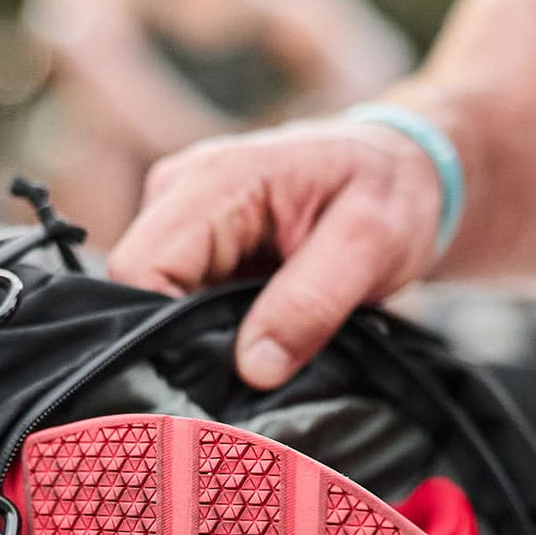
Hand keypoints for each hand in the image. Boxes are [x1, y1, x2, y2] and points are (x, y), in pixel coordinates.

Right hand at [107, 119, 444, 388]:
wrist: (399, 165)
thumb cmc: (389, 192)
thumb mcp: (371, 245)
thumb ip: (311, 304)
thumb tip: (254, 370)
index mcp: (214, 181)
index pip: (139, 269)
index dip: (162, 329)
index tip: (216, 368)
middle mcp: (177, 191)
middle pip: (136, 287)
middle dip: (181, 336)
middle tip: (248, 365)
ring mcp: (177, 214)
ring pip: (152, 297)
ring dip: (197, 330)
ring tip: (261, 339)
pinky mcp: (187, 240)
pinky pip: (173, 295)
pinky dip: (205, 322)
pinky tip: (249, 328)